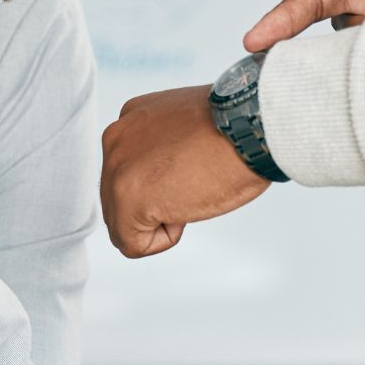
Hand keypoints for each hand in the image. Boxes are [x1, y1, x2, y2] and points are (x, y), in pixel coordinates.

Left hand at [99, 86, 269, 258]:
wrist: (249, 128)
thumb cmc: (236, 129)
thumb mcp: (187, 129)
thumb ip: (163, 149)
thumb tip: (164, 180)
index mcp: (131, 122)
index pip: (127, 172)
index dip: (163, 185)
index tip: (191, 171)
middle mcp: (116, 141)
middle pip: (118, 198)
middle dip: (155, 204)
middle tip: (193, 185)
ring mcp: (117, 170)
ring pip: (122, 223)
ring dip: (158, 221)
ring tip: (190, 194)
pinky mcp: (127, 200)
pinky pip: (132, 243)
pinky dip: (162, 240)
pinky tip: (184, 212)